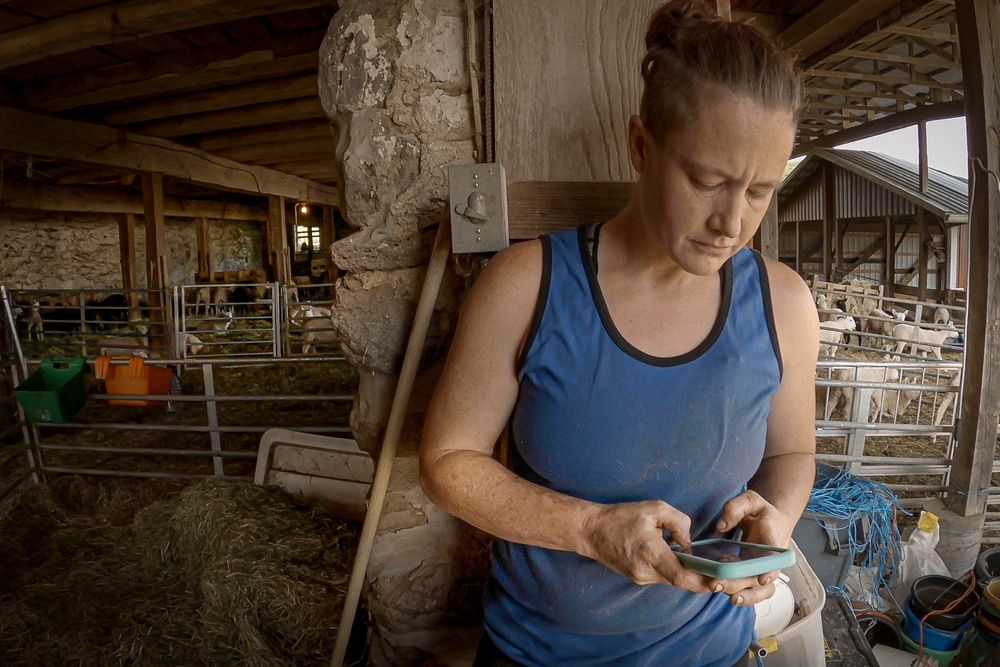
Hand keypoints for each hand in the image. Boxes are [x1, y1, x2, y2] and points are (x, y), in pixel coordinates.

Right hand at [580, 500, 712, 593]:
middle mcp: (646, 572)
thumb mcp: (654, 508)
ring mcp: (641, 578)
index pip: (682, 577)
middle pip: (682, 581)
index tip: (721, 580)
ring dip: (687, 572)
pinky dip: (674, 569)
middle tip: (722, 569)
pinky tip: (678, 557)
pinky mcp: (638, 578)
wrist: (591, 530)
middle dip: (702, 577)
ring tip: (702, 560)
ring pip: (673, 579)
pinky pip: (663, 576)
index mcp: (651, 553)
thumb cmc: (621, 516)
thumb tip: (689, 542)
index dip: (704, 582)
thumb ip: (679, 522)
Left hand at [708, 490, 792, 605]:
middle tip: (719, 584)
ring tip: (727, 596)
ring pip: (761, 591)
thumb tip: (721, 527)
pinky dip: (744, 596)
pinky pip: (754, 592)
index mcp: (774, 538)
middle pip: (762, 578)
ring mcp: (765, 570)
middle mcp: (772, 559)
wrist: (771, 522)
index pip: (775, 556)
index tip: (762, 579)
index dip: (770, 569)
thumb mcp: (750, 500)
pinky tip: (727, 593)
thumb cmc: (760, 511)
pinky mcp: (755, 577)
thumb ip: (735, 507)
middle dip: (742, 585)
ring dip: (746, 597)